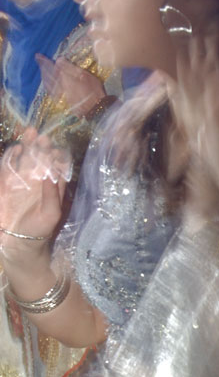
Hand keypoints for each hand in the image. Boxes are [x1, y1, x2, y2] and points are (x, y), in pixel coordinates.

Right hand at [0, 128, 69, 264]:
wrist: (18, 242)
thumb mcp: (51, 214)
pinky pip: (7, 166)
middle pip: (39, 157)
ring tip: (31, 134)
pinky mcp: (5, 183)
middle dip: (41, 145)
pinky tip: (16, 150)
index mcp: (51, 185)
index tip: (55, 148)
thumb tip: (52, 173)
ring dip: (27, 145)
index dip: (56, 155)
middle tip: (42, 137)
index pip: (55, 165)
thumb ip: (52, 194)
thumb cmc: (39, 229)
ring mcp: (20, 180)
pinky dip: (11, 157)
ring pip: (24, 158)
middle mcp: (36, 179)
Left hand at [36, 54, 105, 117]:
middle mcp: (59, 86)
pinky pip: (51, 91)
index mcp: (64, 78)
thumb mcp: (85, 75)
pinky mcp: (63, 101)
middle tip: (38, 59)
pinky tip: (47, 84)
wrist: (95, 109)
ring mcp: (60, 95)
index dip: (45, 61)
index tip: (38, 55)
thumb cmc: (93, 90)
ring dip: (44, 76)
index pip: (52, 68)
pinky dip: (47, 85)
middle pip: (48, 75)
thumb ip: (70, 68)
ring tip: (42, 70)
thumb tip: (59, 60)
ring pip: (48, 83)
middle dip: (43, 67)